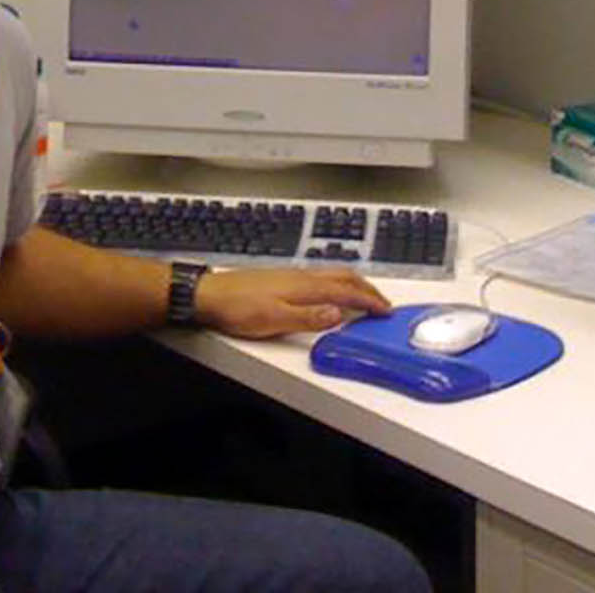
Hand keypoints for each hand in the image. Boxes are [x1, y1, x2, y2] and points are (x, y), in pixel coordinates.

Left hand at [194, 268, 392, 338]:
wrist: (209, 295)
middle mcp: (301, 276)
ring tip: (363, 294)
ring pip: (332, 274)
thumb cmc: (238, 308)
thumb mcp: (275, 320)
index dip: (368, 301)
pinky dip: (336, 282)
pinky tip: (329, 290)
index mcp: (305, 286)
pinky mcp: (282, 277)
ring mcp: (292, 274)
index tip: (384, 310)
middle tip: (382, 302)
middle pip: (344, 277)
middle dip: (367, 288)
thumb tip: (338, 313)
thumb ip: (309, 318)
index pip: (346, 291)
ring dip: (353, 283)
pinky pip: (320, 276)